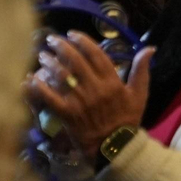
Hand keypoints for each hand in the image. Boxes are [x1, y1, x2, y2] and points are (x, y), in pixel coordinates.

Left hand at [27, 31, 153, 156]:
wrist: (115, 146)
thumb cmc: (127, 119)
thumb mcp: (139, 94)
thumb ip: (141, 70)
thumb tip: (149, 48)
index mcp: (112, 81)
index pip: (95, 54)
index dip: (82, 41)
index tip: (72, 33)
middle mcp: (95, 88)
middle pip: (75, 61)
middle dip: (62, 47)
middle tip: (52, 40)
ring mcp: (80, 101)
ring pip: (61, 76)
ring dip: (50, 62)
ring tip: (43, 55)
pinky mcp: (67, 114)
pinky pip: (50, 98)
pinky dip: (39, 88)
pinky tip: (31, 79)